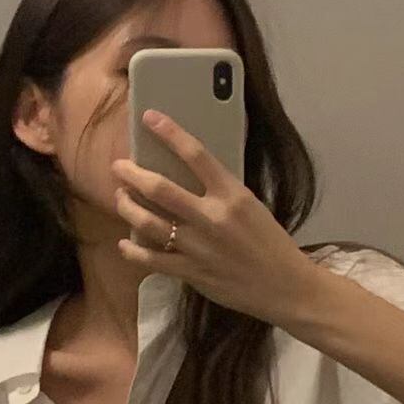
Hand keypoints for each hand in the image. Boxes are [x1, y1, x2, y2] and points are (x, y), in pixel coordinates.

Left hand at [110, 110, 318, 325]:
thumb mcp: (251, 206)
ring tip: (120, 198)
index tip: (150, 118)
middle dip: (132, 174)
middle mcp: (212, 217)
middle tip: (119, 167)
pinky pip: (152, 260)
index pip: (196, 155)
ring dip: (127, 207)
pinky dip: (133, 251)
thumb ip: (221, 192)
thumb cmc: (270, 243)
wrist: (285, 286)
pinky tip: (124, 242)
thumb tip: (188, 176)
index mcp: (232, 195)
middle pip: (160, 189)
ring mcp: (199, 247)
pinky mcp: (192, 272)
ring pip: (149, 222)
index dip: (170, 133)